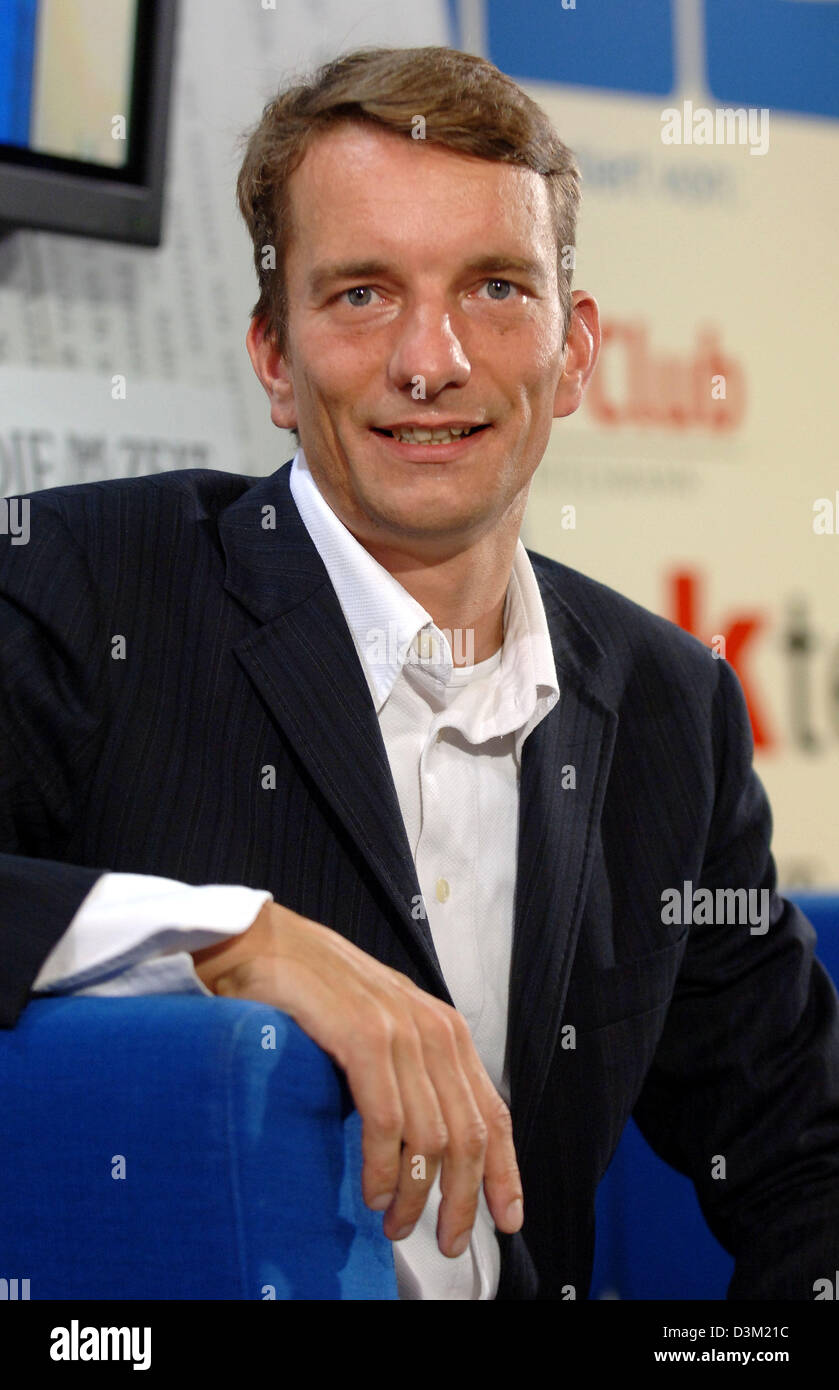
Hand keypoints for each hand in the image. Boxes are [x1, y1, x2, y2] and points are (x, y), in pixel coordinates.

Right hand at [191, 901, 522, 1256]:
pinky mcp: (364, 1036)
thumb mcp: (380, 1028)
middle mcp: (433, 1028)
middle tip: (448, 1240)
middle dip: (462, 1199)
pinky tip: (372, 1190)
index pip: (491, 1111)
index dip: (504, 1171)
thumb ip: (410, 1073)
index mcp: (444, 1030)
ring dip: (416, 1193)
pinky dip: (382, 1166)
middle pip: (469, 1134)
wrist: (262, 944)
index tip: (507, 1215)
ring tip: (395, 1221)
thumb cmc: (313, 988)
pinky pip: (386, 1120)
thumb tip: (426, 1146)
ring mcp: (400, 1030)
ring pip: (431, 1136)